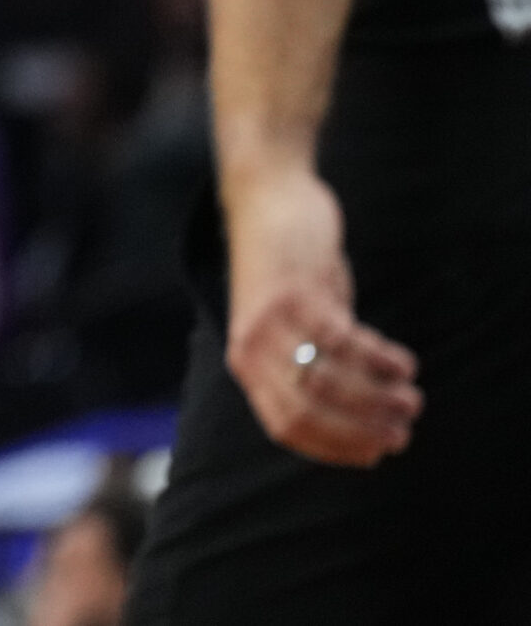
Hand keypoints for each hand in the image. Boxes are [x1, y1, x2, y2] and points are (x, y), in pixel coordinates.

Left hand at [223, 165, 419, 465]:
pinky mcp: (296, 293)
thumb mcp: (288, 328)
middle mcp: (251, 347)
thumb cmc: (286, 272)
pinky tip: (403, 363)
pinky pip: (344, 340)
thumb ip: (314, 367)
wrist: (266, 202)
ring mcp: (271, 321)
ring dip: (377, 398)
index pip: (286, 427)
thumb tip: (364, 421)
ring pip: (328, 380)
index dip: (333, 447)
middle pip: (307, 410)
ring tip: (410, 399)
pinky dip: (379, 358)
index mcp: (246, 364)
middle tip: (402, 433)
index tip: (374, 454)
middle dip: (360, 429)